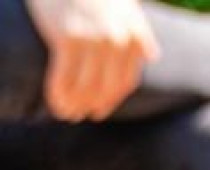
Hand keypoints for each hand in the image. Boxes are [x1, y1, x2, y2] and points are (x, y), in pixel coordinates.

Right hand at [26, 0, 154, 119]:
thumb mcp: (124, 5)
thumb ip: (139, 30)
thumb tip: (152, 55)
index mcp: (132, 38)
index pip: (124, 82)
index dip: (111, 100)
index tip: (99, 110)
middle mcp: (116, 42)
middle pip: (105, 88)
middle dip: (92, 106)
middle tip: (81, 115)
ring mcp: (93, 41)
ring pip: (84, 87)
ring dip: (74, 105)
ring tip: (66, 114)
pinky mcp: (68, 38)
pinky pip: (64, 77)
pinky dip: (59, 94)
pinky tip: (55, 104)